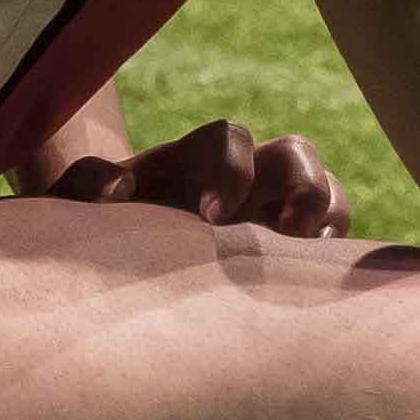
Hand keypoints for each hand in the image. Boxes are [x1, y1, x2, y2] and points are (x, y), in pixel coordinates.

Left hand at [33, 117, 347, 236]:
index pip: (227, 140)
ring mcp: (275, 207)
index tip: (208, 216)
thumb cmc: (106, 222)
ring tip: (313, 254)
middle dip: (299, 186)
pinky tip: (321, 279)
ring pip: (325, 187)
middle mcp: (245, 176)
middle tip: (284, 231)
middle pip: (294, 153)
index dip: (229, 169)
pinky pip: (334, 231)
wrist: (121, 252)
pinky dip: (338, 246)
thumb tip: (119, 188)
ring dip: (327, 214)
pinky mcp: (292, 244)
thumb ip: (85, 185)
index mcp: (193, 161)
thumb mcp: (82, 203)